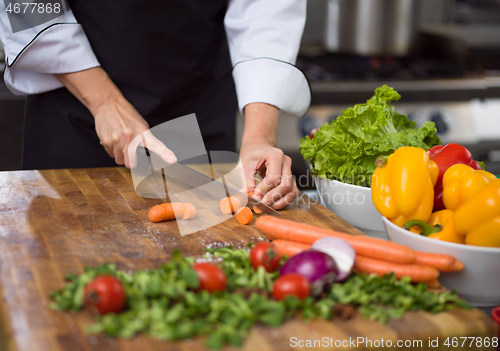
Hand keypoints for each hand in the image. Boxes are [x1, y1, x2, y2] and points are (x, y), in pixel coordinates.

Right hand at [55, 67, 175, 167]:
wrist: (108, 104)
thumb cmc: (126, 115)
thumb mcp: (140, 125)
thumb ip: (145, 140)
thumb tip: (147, 155)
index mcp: (143, 132)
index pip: (155, 145)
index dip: (164, 153)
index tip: (172, 159)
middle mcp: (130, 137)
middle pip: (130, 163)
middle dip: (130, 160)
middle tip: (129, 150)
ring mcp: (118, 139)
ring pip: (119, 160)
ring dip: (120, 155)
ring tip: (120, 142)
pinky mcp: (107, 141)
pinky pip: (110, 154)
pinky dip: (112, 150)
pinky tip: (113, 140)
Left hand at [239, 103, 297, 209]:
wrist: (258, 147)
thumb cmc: (251, 153)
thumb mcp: (244, 165)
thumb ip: (246, 181)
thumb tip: (246, 196)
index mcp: (275, 156)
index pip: (274, 177)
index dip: (264, 190)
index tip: (255, 197)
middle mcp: (286, 162)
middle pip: (285, 185)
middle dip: (272, 197)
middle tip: (260, 204)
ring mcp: (290, 170)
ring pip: (291, 190)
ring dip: (279, 201)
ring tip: (267, 206)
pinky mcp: (290, 178)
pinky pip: (292, 192)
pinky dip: (284, 200)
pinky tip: (273, 204)